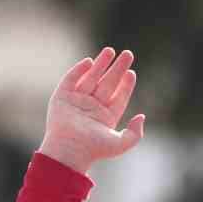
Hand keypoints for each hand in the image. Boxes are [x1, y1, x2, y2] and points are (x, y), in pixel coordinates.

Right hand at [36, 47, 144, 174]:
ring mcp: (76, 101)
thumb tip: (141, 116)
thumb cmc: (93, 150)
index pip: (119, 96)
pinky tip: (90, 61)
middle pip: (107, 83)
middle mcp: (92, 107)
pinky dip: (79, 70)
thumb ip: (135, 133)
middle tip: (128, 54)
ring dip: (101, 64)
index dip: (126, 85)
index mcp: (105, 117)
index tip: (132, 73)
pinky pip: (71, 79)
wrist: (69, 150)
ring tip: (110, 51)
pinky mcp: (61, 97)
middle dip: (117, 68)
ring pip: (91, 78)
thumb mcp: (120, 144)